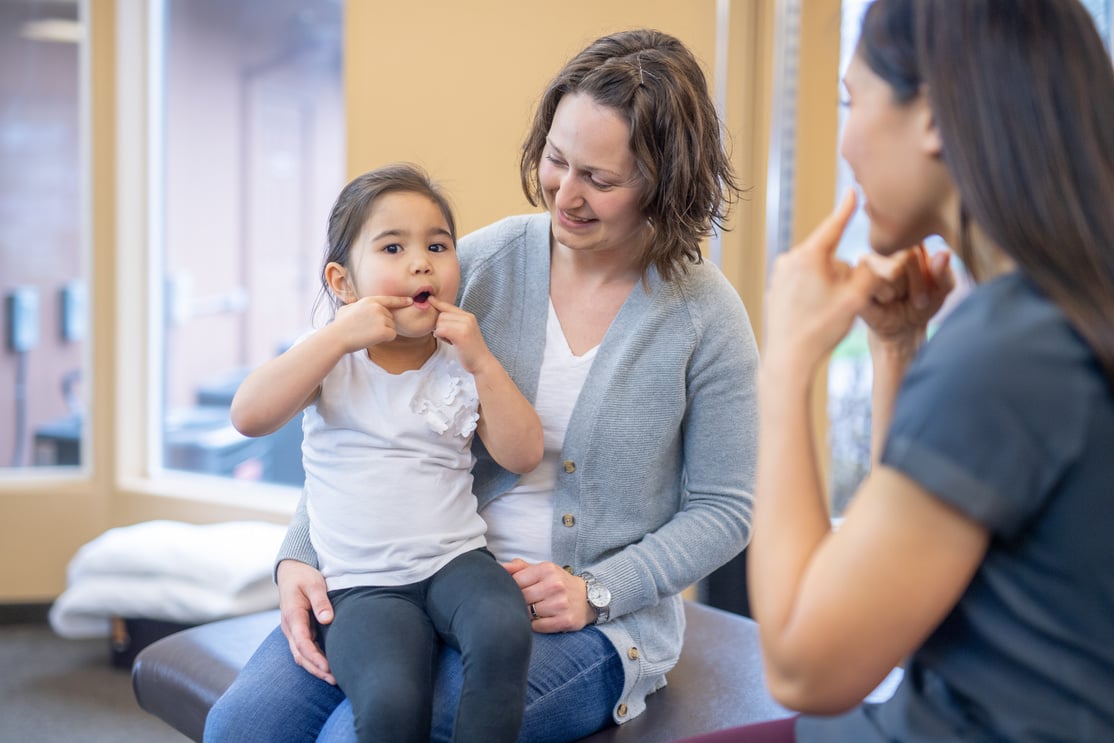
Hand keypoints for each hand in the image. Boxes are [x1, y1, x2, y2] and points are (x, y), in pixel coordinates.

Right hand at [276, 559, 335, 684]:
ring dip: (315, 668)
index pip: (301, 642)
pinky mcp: (298, 631)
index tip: (327, 667)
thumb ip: (320, 601)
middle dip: (316, 669)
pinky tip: (328, 667)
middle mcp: (289, 627)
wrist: (290, 572)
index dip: (314, 657)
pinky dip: (314, 660)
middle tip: (335, 680)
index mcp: (293, 615)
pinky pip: (304, 650)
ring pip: (301, 655)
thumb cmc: (304, 576)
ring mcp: (292, 631)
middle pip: (300, 654)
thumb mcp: (314, 583)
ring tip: (334, 679)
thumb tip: (328, 619)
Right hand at [331, 295, 413, 352]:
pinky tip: (372, 338)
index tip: (411, 301)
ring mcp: (382, 318)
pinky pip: (392, 335)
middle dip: (382, 324)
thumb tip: (354, 306)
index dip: (401, 301)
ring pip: (392, 326)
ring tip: (367, 333)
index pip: (390, 300)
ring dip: (383, 332)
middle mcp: (378, 307)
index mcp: (370, 300)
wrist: (337, 337)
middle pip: (390, 317)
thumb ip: (356, 306)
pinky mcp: (384, 330)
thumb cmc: (339, 325)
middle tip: (366, 329)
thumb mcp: (346, 309)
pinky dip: (385, 339)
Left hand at [428, 296, 493, 372]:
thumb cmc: (470, 350)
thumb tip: (438, 316)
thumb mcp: (464, 331)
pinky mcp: (461, 334)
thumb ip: (455, 322)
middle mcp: (468, 317)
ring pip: (440, 322)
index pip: (449, 306)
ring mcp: (465, 325)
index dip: (438, 303)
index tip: (430, 299)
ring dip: (441, 332)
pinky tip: (449, 342)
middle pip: (442, 314)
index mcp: (469, 316)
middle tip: (448, 337)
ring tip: (451, 340)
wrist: (482, 363)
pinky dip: (441, 336)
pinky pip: (441, 329)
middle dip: (440, 326)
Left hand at [504, 559, 595, 631]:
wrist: (587, 598)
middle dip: (519, 602)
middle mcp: (555, 585)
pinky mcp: (565, 620)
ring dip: (526, 614)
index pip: (516, 580)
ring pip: (528, 613)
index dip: (511, 587)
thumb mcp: (543, 570)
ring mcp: (560, 604)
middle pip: (521, 597)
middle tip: (524, 602)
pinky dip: (535, 625)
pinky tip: (541, 619)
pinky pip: (538, 626)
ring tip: (533, 610)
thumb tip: (500, 567)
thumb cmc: (559, 583)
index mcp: (547, 569)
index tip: (516, 590)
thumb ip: (520, 567)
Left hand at [764, 190, 879, 372]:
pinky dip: (814, 295)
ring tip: (826, 314)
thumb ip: (870, 272)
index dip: (846, 209)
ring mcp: (779, 275)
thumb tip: (872, 259)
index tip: (851, 190)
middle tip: (843, 303)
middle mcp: (789, 260)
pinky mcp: (775, 290)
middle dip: (842, 273)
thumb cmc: (821, 330)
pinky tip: (813, 317)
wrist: (787, 359)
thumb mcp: (856, 298)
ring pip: (817, 272)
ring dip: (829, 285)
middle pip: (830, 256)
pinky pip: (803, 284)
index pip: (833, 226)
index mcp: (808, 256)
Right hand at [856, 245, 953, 344]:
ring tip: (898, 299)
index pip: (921, 244)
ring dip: (900, 291)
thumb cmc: (922, 303)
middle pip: (907, 255)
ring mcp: (866, 261)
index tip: (932, 286)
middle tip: (917, 298)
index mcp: (908, 241)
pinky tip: (884, 302)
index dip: (929, 269)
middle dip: (916, 283)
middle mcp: (885, 246)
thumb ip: (944, 272)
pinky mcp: (852, 278)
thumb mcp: (942, 290)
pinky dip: (884, 297)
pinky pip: (873, 284)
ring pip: (890, 269)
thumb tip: (943, 253)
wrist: (902, 329)